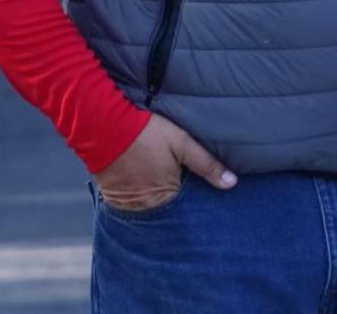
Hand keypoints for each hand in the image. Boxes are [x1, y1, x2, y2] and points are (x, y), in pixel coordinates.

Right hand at [93, 113, 236, 212]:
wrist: (104, 125)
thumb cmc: (146, 133)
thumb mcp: (183, 143)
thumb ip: (207, 165)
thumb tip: (232, 184)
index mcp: (165, 196)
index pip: (186, 209)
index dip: (194, 200)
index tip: (200, 194)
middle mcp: (144, 206)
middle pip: (166, 211)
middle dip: (175, 204)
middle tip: (182, 190)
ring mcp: (126, 204)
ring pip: (148, 209)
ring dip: (156, 202)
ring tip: (160, 187)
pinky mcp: (111, 198)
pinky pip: (129, 206)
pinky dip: (138, 199)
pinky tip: (143, 186)